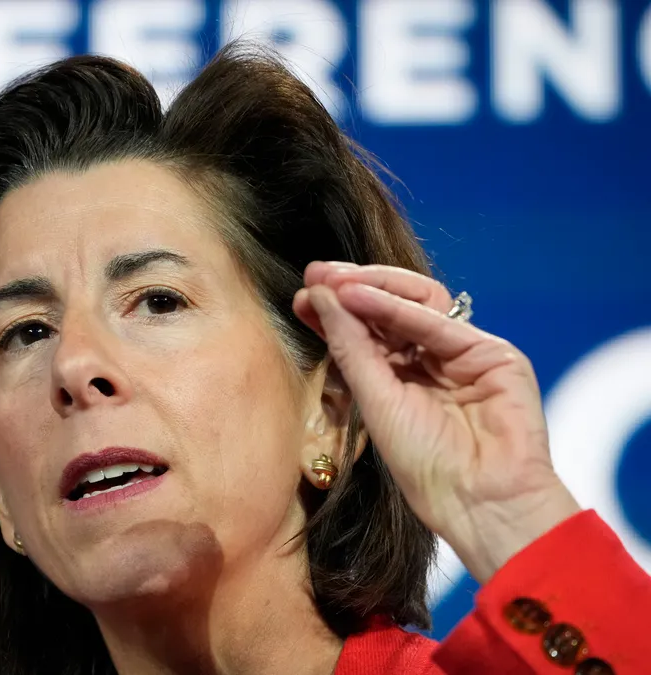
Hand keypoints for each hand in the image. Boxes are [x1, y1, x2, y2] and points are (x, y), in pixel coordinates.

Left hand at [292, 261, 580, 582]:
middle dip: (352, 287)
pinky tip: (361, 297)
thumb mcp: (373, 401)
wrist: (479, 501)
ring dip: (374, 287)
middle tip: (315, 275)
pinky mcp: (493, 356)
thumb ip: (349, 347)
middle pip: (390, 307)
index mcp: (400, 376)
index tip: (301, 295)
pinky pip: (440, 323)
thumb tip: (317, 296)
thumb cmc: (425, 466)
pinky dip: (398, 307)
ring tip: (336, 284)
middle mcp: (430, 360)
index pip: (365, 329)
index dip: (335, 309)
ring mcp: (463, 355)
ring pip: (418, 302)